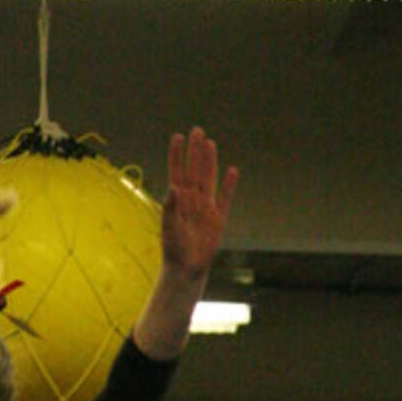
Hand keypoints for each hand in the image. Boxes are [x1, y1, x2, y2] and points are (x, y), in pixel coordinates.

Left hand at [161, 127, 237, 280]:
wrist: (186, 269)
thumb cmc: (173, 249)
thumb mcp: (169, 228)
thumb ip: (170, 208)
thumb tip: (173, 187)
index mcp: (177, 201)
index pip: (177, 172)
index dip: (177, 155)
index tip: (177, 137)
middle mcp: (192, 200)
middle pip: (195, 170)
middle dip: (195, 151)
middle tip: (197, 131)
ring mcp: (206, 207)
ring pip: (209, 178)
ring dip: (210, 161)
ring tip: (210, 143)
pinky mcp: (219, 218)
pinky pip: (225, 198)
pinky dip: (229, 185)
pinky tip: (232, 170)